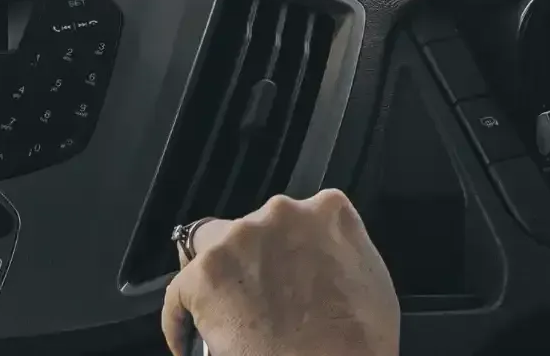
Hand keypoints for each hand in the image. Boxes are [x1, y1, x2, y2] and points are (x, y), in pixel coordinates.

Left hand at [161, 189, 398, 355]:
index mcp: (325, 210)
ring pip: (210, 255)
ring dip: (217, 284)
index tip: (275, 270)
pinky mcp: (204, 275)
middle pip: (246, 229)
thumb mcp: (370, 274)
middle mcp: (279, 214)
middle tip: (251, 298)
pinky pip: (179, 293)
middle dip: (245, 260)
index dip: (278, 248)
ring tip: (225, 320)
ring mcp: (239, 241)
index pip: (290, 217)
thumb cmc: (359, 339)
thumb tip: (324, 251)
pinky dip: (180, 316)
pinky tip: (189, 340)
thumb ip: (340, 245)